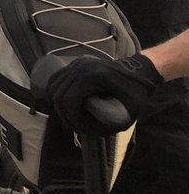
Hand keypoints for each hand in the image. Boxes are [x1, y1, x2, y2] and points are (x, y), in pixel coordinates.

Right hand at [47, 54, 161, 133]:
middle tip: (77, 127)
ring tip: (72, 117)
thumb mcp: (128, 115)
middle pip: (58, 94)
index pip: (69, 100)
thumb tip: (84, 130)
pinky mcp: (74, 64)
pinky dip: (57, 95)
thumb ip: (106, 125)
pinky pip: (56, 80)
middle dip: (64, 115)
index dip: (72, 119)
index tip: (82, 129)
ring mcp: (76, 63)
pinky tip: (68, 106)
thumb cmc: (137, 95)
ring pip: (53, 87)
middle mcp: (81, 66)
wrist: (140, 72)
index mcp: (94, 76)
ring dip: (58, 105)